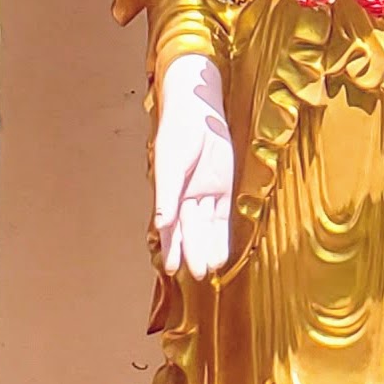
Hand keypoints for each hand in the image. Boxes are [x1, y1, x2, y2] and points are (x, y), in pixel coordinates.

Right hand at [155, 56, 234, 278]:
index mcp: (168, 193)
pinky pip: (222, 216)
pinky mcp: (222, 187)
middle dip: (193, 252)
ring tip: (210, 269)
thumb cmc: (177, 133)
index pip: (169, 226)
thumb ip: (166, 195)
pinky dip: (222, 234)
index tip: (171, 269)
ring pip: (206, 227)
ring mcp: (204, 193)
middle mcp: (185, 197)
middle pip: (190, 230)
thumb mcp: (169, 164)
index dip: (171, 248)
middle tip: (197, 274)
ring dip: (207, 247)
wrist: (197, 109)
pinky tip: (222, 252)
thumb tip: (160, 223)